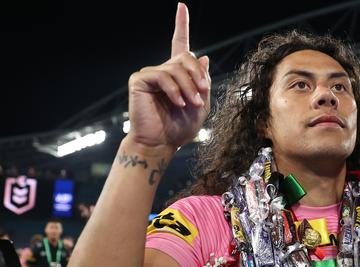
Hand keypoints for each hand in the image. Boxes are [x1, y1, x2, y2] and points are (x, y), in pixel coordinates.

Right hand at [127, 3, 210, 150]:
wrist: (161, 143)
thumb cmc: (180, 127)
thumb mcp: (201, 104)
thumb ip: (203, 80)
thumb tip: (203, 55)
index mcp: (178, 74)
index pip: (180, 44)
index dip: (181, 24)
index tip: (181, 5)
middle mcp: (163, 70)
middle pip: (186, 57)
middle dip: (198, 75)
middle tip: (202, 93)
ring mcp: (150, 74)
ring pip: (176, 68)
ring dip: (189, 87)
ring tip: (191, 104)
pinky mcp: (139, 80)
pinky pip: (162, 76)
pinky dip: (174, 90)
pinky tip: (179, 103)